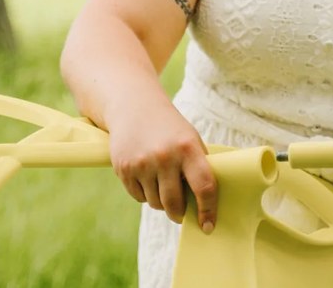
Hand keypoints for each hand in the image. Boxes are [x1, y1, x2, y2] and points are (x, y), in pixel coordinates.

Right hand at [107, 102, 217, 231]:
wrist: (133, 106)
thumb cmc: (169, 128)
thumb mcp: (189, 139)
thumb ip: (197, 167)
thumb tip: (204, 205)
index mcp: (187, 147)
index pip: (204, 186)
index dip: (208, 210)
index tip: (208, 226)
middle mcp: (165, 156)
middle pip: (175, 204)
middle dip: (179, 214)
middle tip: (181, 214)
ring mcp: (142, 163)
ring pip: (155, 203)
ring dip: (160, 201)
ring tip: (161, 182)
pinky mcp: (124, 168)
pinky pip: (139, 197)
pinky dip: (144, 194)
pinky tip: (145, 176)